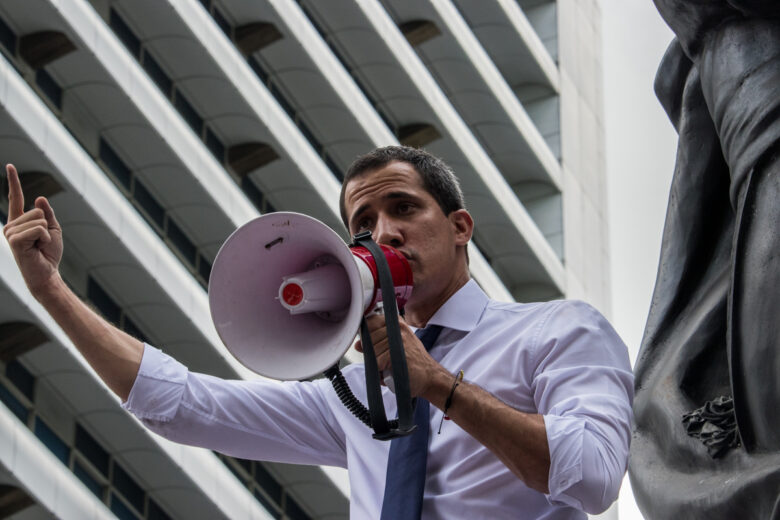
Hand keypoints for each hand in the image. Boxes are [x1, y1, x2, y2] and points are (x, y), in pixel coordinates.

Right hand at [3, 164, 63, 294]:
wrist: (47, 273)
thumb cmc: (48, 253)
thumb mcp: (52, 230)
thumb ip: (46, 214)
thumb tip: (39, 198)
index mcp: (19, 221)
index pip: (16, 198)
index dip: (13, 181)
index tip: (10, 165)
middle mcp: (11, 225)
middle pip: (37, 211)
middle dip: (46, 226)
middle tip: (41, 242)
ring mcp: (10, 233)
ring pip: (38, 220)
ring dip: (45, 234)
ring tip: (39, 246)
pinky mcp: (14, 241)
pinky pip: (38, 229)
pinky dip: (44, 238)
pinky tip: (38, 248)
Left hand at [354, 314, 442, 397]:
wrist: (430, 377)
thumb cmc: (414, 363)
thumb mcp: (398, 346)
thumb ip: (377, 343)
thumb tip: (358, 344)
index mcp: (398, 323)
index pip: (370, 322)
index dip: (367, 335)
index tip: (371, 344)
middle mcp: (398, 328)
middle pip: (368, 338)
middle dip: (372, 352)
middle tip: (385, 360)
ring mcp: (397, 340)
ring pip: (371, 351)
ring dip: (377, 364)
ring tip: (390, 367)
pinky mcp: (395, 354)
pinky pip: (376, 362)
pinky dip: (380, 371)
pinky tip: (391, 372)